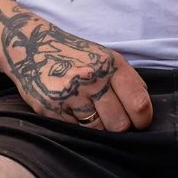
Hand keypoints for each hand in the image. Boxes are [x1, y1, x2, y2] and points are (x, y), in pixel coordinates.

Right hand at [2, 11, 153, 130]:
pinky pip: (75, 129)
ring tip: (90, 111)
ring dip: (97, 126)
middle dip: (118, 125)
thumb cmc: (76, 55)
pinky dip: (76, 124)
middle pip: (119, 124)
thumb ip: (129, 80)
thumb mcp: (107, 57)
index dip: (143, 119)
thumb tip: (145, 106)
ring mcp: (70, 94)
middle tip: (112, 118)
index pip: (139, 103)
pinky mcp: (51, 107)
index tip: (139, 122)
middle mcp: (91, 78)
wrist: (32, 47)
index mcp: (111, 65)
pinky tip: (71, 109)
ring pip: (97, 130)